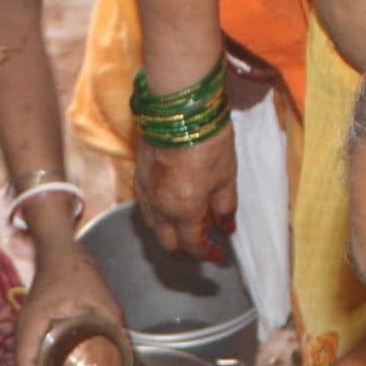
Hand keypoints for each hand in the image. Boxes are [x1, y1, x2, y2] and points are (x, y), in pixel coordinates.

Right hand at [11, 244, 128, 365]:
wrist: (60, 251)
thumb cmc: (75, 271)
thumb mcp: (100, 298)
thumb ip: (114, 324)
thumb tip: (128, 354)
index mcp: (33, 323)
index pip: (25, 363)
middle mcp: (25, 330)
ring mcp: (28, 331)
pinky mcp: (34, 331)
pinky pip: (34, 358)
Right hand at [134, 122, 237, 263]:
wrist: (178, 109)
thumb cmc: (207, 140)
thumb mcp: (226, 176)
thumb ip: (225, 206)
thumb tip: (226, 227)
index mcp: (185, 211)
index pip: (193, 246)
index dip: (207, 254)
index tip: (218, 256)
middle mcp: (161, 209)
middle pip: (168, 244)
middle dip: (185, 251)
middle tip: (199, 247)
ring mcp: (145, 193)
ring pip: (153, 227)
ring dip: (169, 234)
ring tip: (183, 229)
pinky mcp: (138, 177)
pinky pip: (146, 207)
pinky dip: (158, 216)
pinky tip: (168, 208)